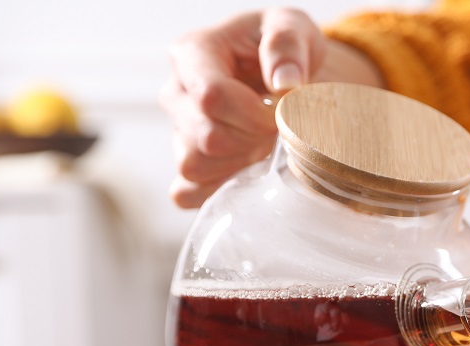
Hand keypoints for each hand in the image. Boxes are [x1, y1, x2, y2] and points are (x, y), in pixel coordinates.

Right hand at [161, 8, 382, 207]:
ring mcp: (178, 132)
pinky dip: (221, 190)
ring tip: (265, 146)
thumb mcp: (293, 28)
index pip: (211, 97)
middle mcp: (176, 94)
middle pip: (207, 137)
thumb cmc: (284, 48)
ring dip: (240, 166)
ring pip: (195, 167)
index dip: (254, 116)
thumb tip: (285, 84)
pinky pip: (188, 193)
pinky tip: (248, 172)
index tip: (282, 115)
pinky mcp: (187, 164)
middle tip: (278, 131)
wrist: (282, 75)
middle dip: (253, 141)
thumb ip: (286, 45)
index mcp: (192, 54)